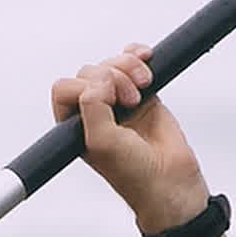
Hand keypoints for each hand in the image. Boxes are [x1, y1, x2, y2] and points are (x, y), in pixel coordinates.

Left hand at [52, 43, 211, 231]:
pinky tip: (146, 58)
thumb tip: (100, 77)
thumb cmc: (133, 173)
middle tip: (130, 101)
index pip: (65, 88)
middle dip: (113, 78)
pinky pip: (133, 61)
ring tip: (143, 86)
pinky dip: (138, 55)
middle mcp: (93, 112)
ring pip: (112, 64)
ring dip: (128, 67)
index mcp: (74, 124)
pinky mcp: (142, 94)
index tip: (109, 101)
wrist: (170, 181)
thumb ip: (92, 106)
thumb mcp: (102, 142)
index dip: (86, 87)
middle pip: (90, 72)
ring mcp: (117, 101)